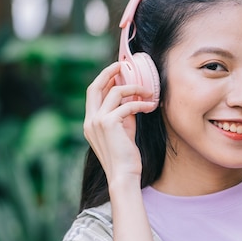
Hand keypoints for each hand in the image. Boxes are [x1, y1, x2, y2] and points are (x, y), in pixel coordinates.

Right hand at [83, 63, 157, 184]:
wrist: (123, 175)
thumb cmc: (125, 157)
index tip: (116, 71)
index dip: (103, 79)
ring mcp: (97, 121)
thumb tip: (133, 100)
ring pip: (115, 92)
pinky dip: (141, 104)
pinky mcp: (109, 124)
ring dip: (134, 89)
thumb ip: (124, 115)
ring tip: (148, 92)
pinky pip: (128, 106)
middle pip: (94, 86)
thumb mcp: (123, 132)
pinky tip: (151, 107)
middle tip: (122, 65)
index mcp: (90, 122)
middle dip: (108, 72)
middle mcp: (90, 120)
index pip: (92, 93)